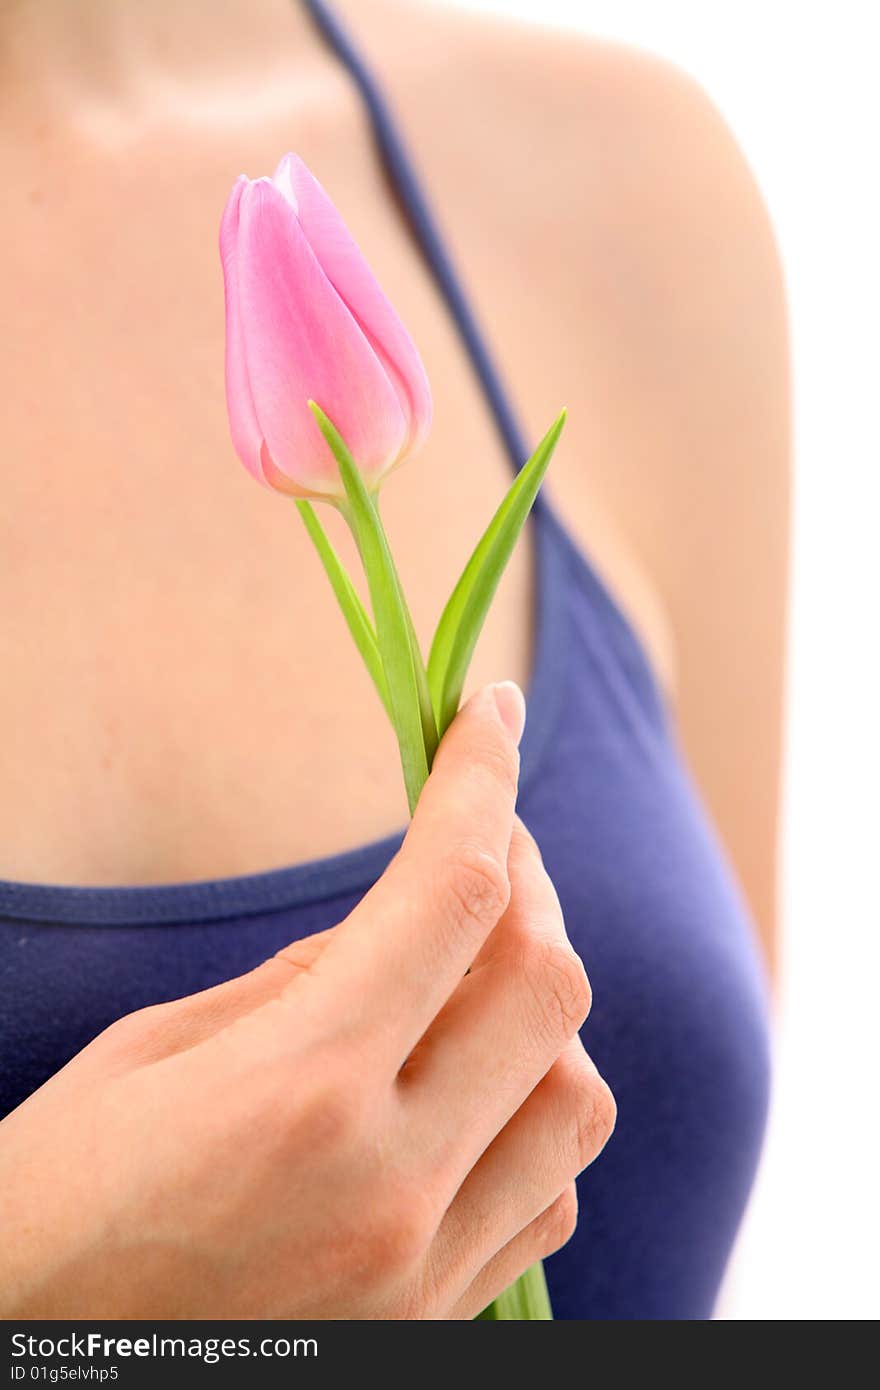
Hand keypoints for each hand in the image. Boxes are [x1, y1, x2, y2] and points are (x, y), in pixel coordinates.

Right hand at [0, 682, 614, 1318]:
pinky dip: (530, 1120)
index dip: (481, 780)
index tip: (489, 714)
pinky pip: (547, 1200)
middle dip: (528, 886)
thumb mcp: (147, 1059)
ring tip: (473, 976)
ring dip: (542, 1011)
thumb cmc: (46, 1210)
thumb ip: (300, 983)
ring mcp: (423, 1275)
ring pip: (575, 1100)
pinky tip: (470, 1093)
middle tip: (486, 847)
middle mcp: (386, 1187)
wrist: (27, 1384)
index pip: (449, 892)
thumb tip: (406, 921)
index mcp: (295, 1091)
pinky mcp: (434, 1331)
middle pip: (548, 988)